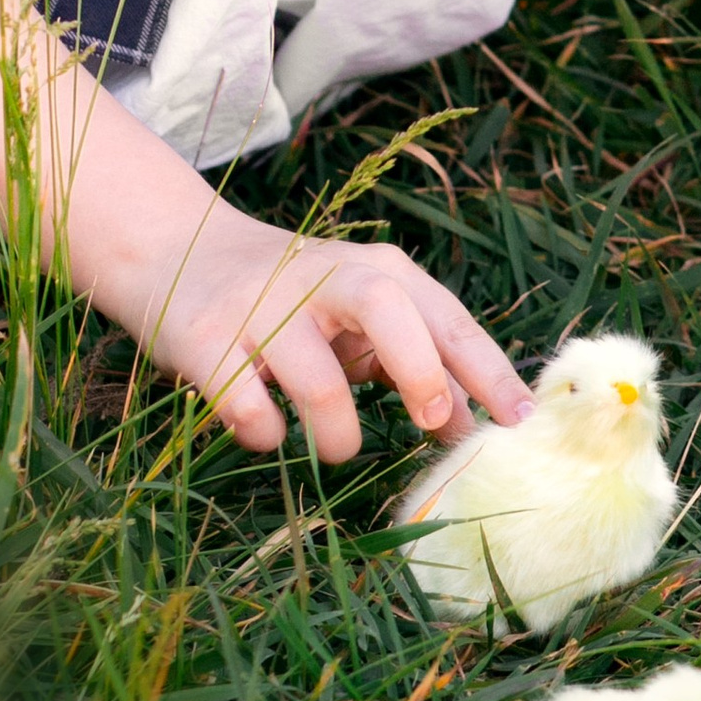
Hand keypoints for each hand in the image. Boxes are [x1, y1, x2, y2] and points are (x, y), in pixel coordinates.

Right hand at [72, 187, 534, 461]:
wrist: (177, 250)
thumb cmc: (293, 300)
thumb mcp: (361, 319)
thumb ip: (418, 364)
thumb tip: (474, 428)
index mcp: (375, 271)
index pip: (447, 318)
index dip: (490, 372)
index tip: (523, 422)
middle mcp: (323, 277)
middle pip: (387, 308)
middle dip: (419, 370)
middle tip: (430, 421)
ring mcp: (262, 307)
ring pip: (317, 378)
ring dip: (336, 433)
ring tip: (334, 449)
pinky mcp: (206, 340)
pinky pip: (246, 406)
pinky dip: (265, 432)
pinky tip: (265, 428)